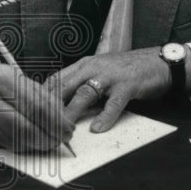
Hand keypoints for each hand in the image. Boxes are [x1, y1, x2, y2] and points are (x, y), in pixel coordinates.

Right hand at [0, 55, 73, 151]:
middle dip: (47, 137)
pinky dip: (21, 147)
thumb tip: (62, 119)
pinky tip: (30, 143)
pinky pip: (3, 144)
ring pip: (14, 139)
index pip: (37, 105)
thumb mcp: (18, 79)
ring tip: (47, 143)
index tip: (68, 130)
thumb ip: (40, 96)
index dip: (56, 122)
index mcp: (4, 79)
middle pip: (25, 126)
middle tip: (60, 141)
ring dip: (36, 145)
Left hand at [49, 47, 170, 131]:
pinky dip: (105, 117)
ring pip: (84, 94)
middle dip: (51, 105)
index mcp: (83, 65)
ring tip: (63, 128)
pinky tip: (98, 128)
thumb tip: (61, 103)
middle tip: (41, 123)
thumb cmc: (125, 69)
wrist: (157, 61)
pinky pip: (113, 103)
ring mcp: (110, 76)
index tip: (32, 111)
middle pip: (65, 86)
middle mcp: (93, 68)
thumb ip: (81, 84)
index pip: (56, 79)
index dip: (42, 96)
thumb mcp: (99, 72)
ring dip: (72, 112)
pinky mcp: (127, 85)